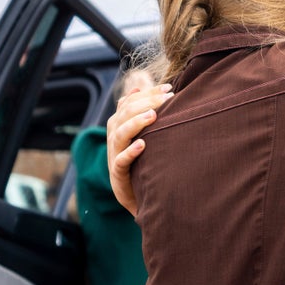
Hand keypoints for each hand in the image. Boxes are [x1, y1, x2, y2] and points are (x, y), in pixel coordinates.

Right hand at [107, 83, 172, 215]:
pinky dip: (130, 152)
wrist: (138, 196)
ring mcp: (115, 155)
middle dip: (146, 103)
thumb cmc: (142, 161)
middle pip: (125, 114)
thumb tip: (136, 88)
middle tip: (168, 98)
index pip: (130, 103)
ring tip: (153, 116)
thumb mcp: (141, 135)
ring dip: (136, 123)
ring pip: (119, 134)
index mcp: (120, 126)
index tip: (169, 88)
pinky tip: (143, 145)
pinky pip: (120, 161)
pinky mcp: (118, 174)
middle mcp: (115, 138)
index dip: (147, 94)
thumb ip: (138, 113)